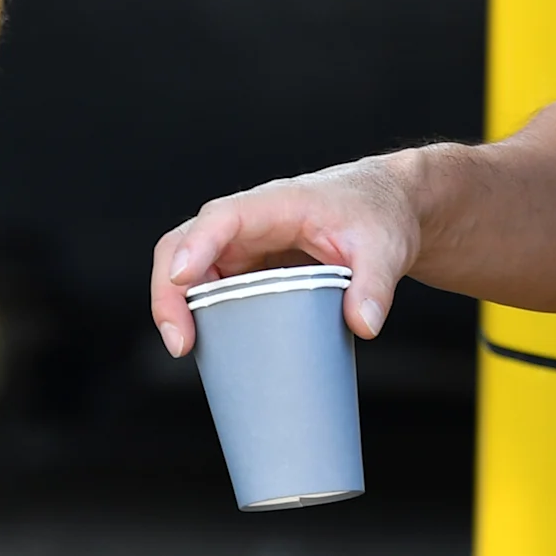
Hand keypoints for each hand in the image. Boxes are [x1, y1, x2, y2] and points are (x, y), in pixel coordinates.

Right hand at [149, 159, 417, 358]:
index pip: (221, 218)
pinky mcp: (249, 268)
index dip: (197, 245)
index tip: (184, 280)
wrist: (385, 209)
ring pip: (188, 267)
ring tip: (188, 350)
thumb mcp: (385, 247)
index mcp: (275, 205)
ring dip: (177, 306)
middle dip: (170, 290)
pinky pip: (209, 287)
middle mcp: (248, 222)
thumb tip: (362, 325)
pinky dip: (198, 314)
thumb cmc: (378, 215)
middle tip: (181, 342)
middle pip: (184, 243)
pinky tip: (207, 348)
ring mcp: (244, 246)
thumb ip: (375, 285)